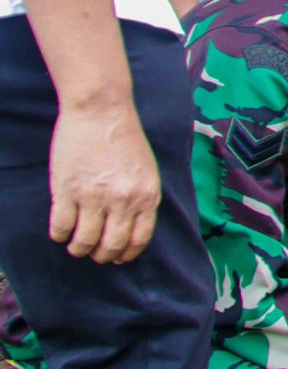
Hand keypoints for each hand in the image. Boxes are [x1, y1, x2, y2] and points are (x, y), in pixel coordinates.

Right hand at [49, 102, 162, 263]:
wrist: (102, 111)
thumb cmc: (124, 138)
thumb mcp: (146, 170)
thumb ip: (142, 198)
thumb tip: (132, 228)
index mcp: (147, 195)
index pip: (139, 239)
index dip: (127, 254)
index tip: (118, 258)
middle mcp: (123, 201)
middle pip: (111, 246)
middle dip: (102, 256)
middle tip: (94, 253)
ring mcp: (94, 197)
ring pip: (84, 241)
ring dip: (79, 249)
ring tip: (76, 246)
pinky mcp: (68, 190)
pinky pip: (61, 227)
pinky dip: (59, 235)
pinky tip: (60, 232)